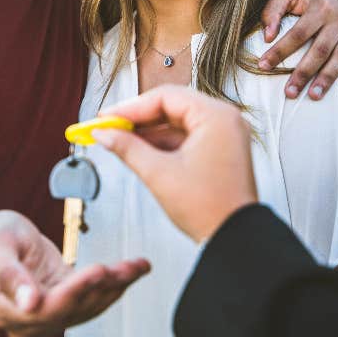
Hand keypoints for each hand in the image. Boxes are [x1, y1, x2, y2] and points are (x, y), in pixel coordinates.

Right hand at [0, 210, 149, 336]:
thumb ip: (9, 276)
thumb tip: (29, 304)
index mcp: (7, 312)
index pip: (47, 308)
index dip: (75, 291)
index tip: (98, 270)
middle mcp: (29, 321)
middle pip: (73, 309)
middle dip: (104, 287)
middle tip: (128, 267)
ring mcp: (48, 313)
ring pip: (88, 306)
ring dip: (115, 286)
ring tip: (138, 266)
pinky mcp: (63, 300)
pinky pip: (92, 297)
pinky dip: (113, 284)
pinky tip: (132, 271)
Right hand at [92, 85, 257, 242]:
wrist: (234, 240)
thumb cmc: (210, 208)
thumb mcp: (158, 173)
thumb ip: (127, 147)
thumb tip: (104, 133)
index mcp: (216, 116)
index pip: (165, 97)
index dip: (130, 107)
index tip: (106, 117)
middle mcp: (224, 120)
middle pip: (171, 106)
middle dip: (137, 118)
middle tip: (109, 126)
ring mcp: (223, 135)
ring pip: (176, 122)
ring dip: (148, 131)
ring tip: (119, 140)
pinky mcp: (219, 150)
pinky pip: (185, 137)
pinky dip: (162, 143)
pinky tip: (140, 150)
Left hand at [259, 0, 337, 99]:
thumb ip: (273, 11)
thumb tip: (267, 37)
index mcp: (320, 7)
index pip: (298, 34)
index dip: (280, 51)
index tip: (263, 66)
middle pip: (320, 50)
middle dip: (304, 73)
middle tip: (289, 93)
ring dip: (328, 79)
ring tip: (313, 96)